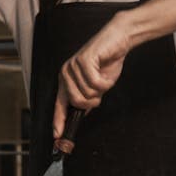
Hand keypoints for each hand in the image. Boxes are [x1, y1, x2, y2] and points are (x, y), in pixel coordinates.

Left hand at [53, 19, 131, 137]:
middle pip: (77, 102)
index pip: (60, 105)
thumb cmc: (107, 61)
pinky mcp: (83, 61)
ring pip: (87, 94)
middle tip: (100, 90)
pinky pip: (95, 84)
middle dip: (93, 101)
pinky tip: (105, 72)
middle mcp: (66, 73)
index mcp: (66, 80)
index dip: (58, 121)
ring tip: (102, 77)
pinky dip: (106, 82)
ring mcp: (72, 67)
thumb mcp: (96, 84)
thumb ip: (87, 96)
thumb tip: (83, 111)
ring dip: (101, 90)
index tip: (57, 136)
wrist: (117, 39)